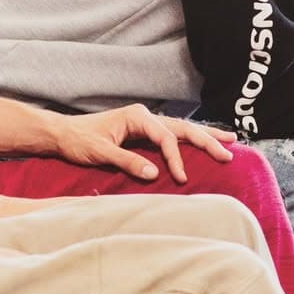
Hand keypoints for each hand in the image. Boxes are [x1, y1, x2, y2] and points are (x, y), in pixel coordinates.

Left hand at [51, 105, 234, 182]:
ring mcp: (146, 122)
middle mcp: (145, 116)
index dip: (176, 158)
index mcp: (137, 117)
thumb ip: (127, 162)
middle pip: (183, 128)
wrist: (63, 134)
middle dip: (207, 141)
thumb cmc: (79, 141)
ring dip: (205, 136)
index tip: (182, 178)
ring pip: (182, 128)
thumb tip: (154, 174)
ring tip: (230, 141)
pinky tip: (203, 142)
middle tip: (229, 154)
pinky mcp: (144, 131)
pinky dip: (191, 138)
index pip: (166, 138)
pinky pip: (173, 134)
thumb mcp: (100, 153)